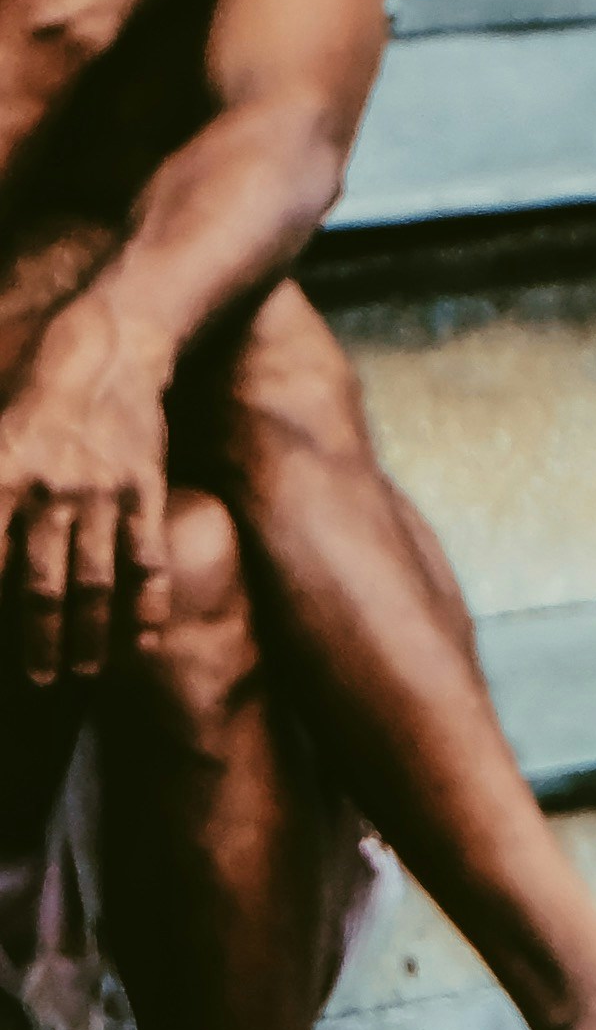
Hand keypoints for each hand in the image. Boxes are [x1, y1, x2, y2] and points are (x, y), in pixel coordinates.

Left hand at [0, 320, 168, 681]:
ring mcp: (102, 495)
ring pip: (95, 580)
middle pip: (43, 583)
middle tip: (39, 682)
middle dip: (38, 639)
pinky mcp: (144, 492)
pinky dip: (147, 606)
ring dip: (89, 635)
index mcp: (2, 471)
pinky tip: (144, 644)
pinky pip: (147, 560)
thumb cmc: (31, 385)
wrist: (106, 346)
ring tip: (83, 673)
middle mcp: (50, 490)